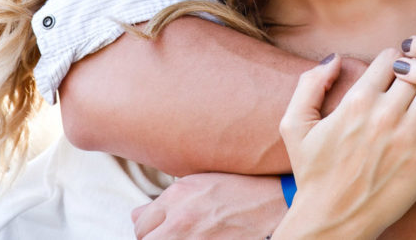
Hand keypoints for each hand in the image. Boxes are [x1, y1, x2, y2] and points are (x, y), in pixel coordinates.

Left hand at [131, 172, 281, 238]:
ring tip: (188, 236)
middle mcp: (181, 219)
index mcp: (176, 196)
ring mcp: (195, 239)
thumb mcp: (201, 181)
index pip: (140, 224)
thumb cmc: (241, 189)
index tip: (159, 230)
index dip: (148, 229)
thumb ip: (169, 198)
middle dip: (153, 238)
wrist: (275, 204)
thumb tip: (139, 214)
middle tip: (169, 235)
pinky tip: (202, 239)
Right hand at [276, 49, 415, 237]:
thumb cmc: (313, 173)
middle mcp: (385, 114)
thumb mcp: (294, 124)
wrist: (333, 219)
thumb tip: (335, 58)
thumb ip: (310, 83)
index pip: (391, 58)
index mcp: (357, 101)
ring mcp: (409, 136)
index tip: (396, 69)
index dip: (394, 59)